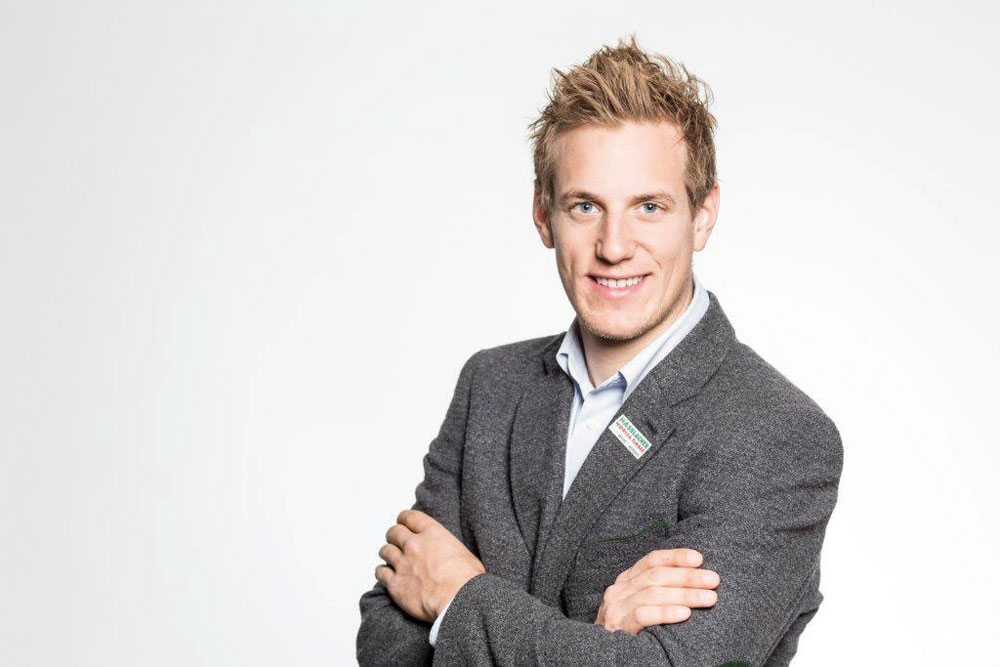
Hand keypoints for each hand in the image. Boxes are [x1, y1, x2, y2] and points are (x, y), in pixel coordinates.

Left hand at [375, 509, 485, 622]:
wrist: (458, 601)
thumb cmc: (467, 581)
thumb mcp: (464, 553)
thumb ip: (448, 547)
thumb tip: (448, 553)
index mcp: (432, 533)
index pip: (409, 517)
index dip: (404, 519)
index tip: (403, 523)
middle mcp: (414, 545)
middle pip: (394, 532)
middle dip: (394, 536)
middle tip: (397, 541)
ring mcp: (402, 563)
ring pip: (385, 551)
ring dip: (388, 553)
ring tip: (391, 558)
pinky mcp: (395, 584)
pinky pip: (380, 572)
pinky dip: (382, 572)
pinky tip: (386, 575)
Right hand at [595, 548, 719, 633]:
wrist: (600, 655)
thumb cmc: (630, 629)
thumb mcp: (639, 604)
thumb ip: (658, 591)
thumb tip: (696, 581)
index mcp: (626, 581)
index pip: (651, 561)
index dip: (675, 557)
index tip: (699, 559)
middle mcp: (619, 590)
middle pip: (656, 576)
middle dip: (688, 576)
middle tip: (713, 580)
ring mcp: (616, 608)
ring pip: (653, 593)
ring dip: (685, 594)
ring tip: (709, 598)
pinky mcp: (618, 627)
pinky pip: (643, 615)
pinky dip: (665, 612)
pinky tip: (685, 614)